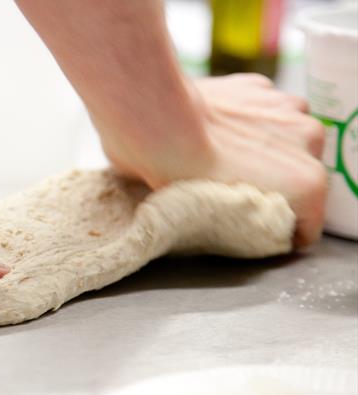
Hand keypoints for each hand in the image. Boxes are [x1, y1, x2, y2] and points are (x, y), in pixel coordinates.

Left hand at [98, 74, 326, 246]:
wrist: (159, 121)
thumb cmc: (181, 176)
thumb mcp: (217, 222)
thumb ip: (244, 223)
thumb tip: (236, 226)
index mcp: (307, 184)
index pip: (306, 226)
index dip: (278, 234)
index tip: (254, 231)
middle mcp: (310, 141)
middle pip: (300, 178)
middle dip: (274, 186)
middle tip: (232, 190)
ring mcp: (288, 108)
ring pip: (286, 140)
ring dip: (265, 149)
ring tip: (222, 155)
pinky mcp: (260, 86)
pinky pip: (262, 112)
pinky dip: (246, 121)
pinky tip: (216, 129)